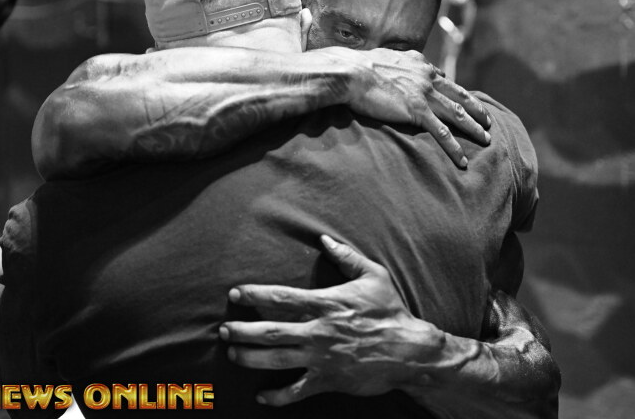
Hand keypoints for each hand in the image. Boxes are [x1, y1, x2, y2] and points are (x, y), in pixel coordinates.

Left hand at [221, 235, 440, 405]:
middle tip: (223, 330)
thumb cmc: (391, 310)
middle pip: (271, 331)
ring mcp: (322, 357)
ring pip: (277, 360)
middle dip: (243, 330)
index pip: (281, 297)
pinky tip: (261, 396)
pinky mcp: (329, 379)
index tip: (235, 294)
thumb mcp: (373, 275)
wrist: (410, 350)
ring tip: (233, 355)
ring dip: (250, 358)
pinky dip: (277, 395)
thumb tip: (324, 239)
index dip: (255, 295)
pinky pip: (297, 390)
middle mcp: (318, 331)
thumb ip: (346, 257)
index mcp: (326, 304)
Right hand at [318, 47, 490, 167]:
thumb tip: (406, 61)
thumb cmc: (360, 66)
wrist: (352, 73)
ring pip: (457, 115)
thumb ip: (401, 61)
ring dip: (474, 129)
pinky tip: (462, 159)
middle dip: (476, 110)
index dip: (458, 93)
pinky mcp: (417, 111)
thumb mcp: (387, 57)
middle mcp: (428, 78)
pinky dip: (454, 147)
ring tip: (486, 140)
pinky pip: (442, 133)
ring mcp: (425, 95)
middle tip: (488, 121)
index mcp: (420, 65)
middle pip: (459, 97)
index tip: (466, 101)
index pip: (445, 81)